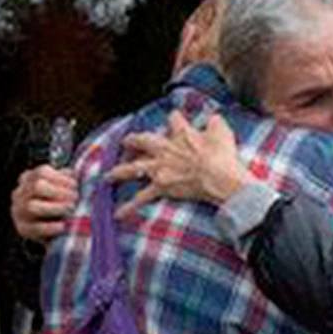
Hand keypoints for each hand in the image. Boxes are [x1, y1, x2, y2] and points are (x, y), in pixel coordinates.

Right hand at [11, 164, 77, 242]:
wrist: (58, 231)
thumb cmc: (64, 203)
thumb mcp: (66, 188)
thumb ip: (70, 179)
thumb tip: (80, 174)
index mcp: (29, 179)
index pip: (42, 172)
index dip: (62, 178)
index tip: (76, 186)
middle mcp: (20, 193)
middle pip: (37, 187)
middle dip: (60, 193)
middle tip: (75, 199)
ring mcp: (19, 211)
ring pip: (32, 206)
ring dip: (55, 208)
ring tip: (70, 210)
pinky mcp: (23, 229)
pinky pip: (34, 228)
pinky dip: (50, 227)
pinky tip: (63, 226)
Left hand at [111, 111, 250, 217]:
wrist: (220, 178)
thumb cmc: (223, 156)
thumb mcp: (222, 131)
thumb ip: (214, 122)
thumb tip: (213, 119)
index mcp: (180, 133)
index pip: (173, 120)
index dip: (175, 120)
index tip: (176, 120)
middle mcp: (164, 149)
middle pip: (141, 140)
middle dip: (133, 141)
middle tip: (127, 142)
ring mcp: (160, 168)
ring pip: (132, 168)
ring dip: (119, 172)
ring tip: (109, 175)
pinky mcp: (162, 186)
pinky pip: (141, 197)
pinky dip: (129, 207)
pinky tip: (119, 214)